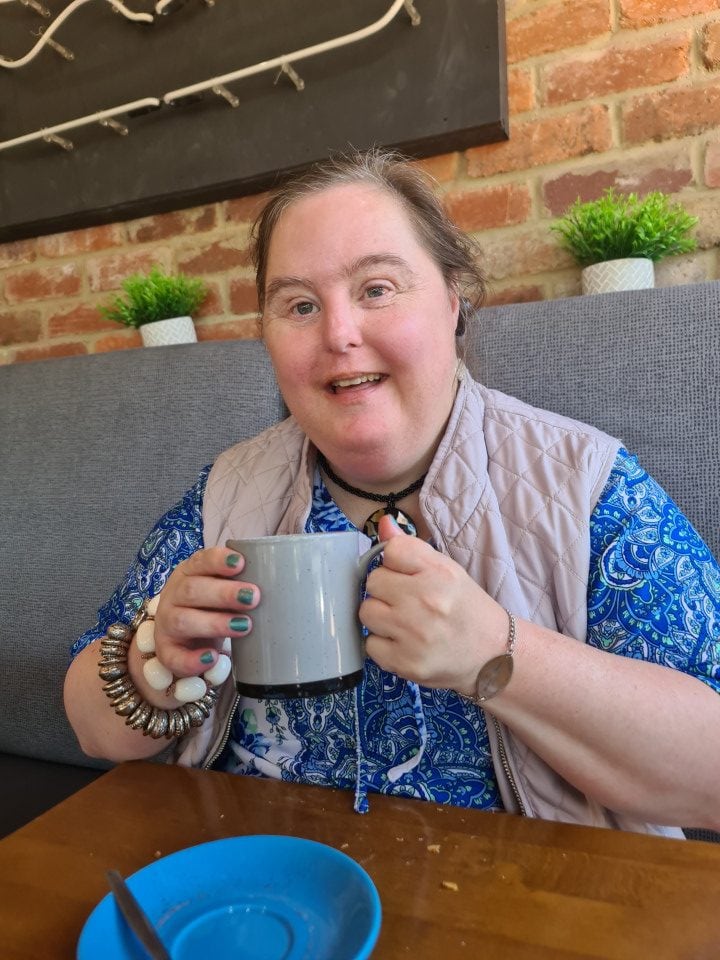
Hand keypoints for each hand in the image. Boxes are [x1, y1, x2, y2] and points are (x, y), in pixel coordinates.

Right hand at [152, 547, 258, 677]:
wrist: (183, 638)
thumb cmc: (212, 607)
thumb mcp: (222, 590)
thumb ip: (243, 583)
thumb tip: (286, 584)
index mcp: (188, 573)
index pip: (199, 561)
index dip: (218, 561)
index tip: (241, 563)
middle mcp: (173, 596)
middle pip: (193, 591)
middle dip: (224, 593)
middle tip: (253, 597)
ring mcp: (166, 625)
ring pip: (183, 621)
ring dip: (215, 623)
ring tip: (244, 626)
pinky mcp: (166, 652)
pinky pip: (174, 658)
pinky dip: (193, 660)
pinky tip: (213, 658)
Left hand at [360, 515, 506, 694]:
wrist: (493, 654)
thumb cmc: (466, 609)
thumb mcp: (448, 570)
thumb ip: (412, 547)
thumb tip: (383, 524)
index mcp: (440, 574)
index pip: (391, 551)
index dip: (395, 563)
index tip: (408, 575)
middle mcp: (426, 602)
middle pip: (373, 582)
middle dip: (386, 590)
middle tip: (407, 601)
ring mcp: (414, 635)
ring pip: (366, 612)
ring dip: (380, 617)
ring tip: (404, 622)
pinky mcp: (405, 663)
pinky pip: (369, 645)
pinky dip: (382, 644)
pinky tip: (403, 643)